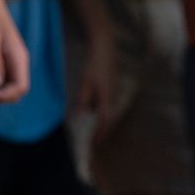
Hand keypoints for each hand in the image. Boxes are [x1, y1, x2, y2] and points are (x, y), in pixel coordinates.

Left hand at [73, 17, 117, 137]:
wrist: (105, 49)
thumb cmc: (94, 66)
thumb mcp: (85, 84)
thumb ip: (83, 101)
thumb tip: (80, 116)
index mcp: (107, 100)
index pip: (103, 123)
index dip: (98, 135)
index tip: (92, 145)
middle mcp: (113, 99)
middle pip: (109, 120)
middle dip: (102, 132)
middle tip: (94, 141)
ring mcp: (115, 93)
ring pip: (109, 112)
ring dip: (102, 122)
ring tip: (93, 129)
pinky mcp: (113, 87)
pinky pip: (109, 105)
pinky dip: (103, 112)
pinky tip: (94, 110)